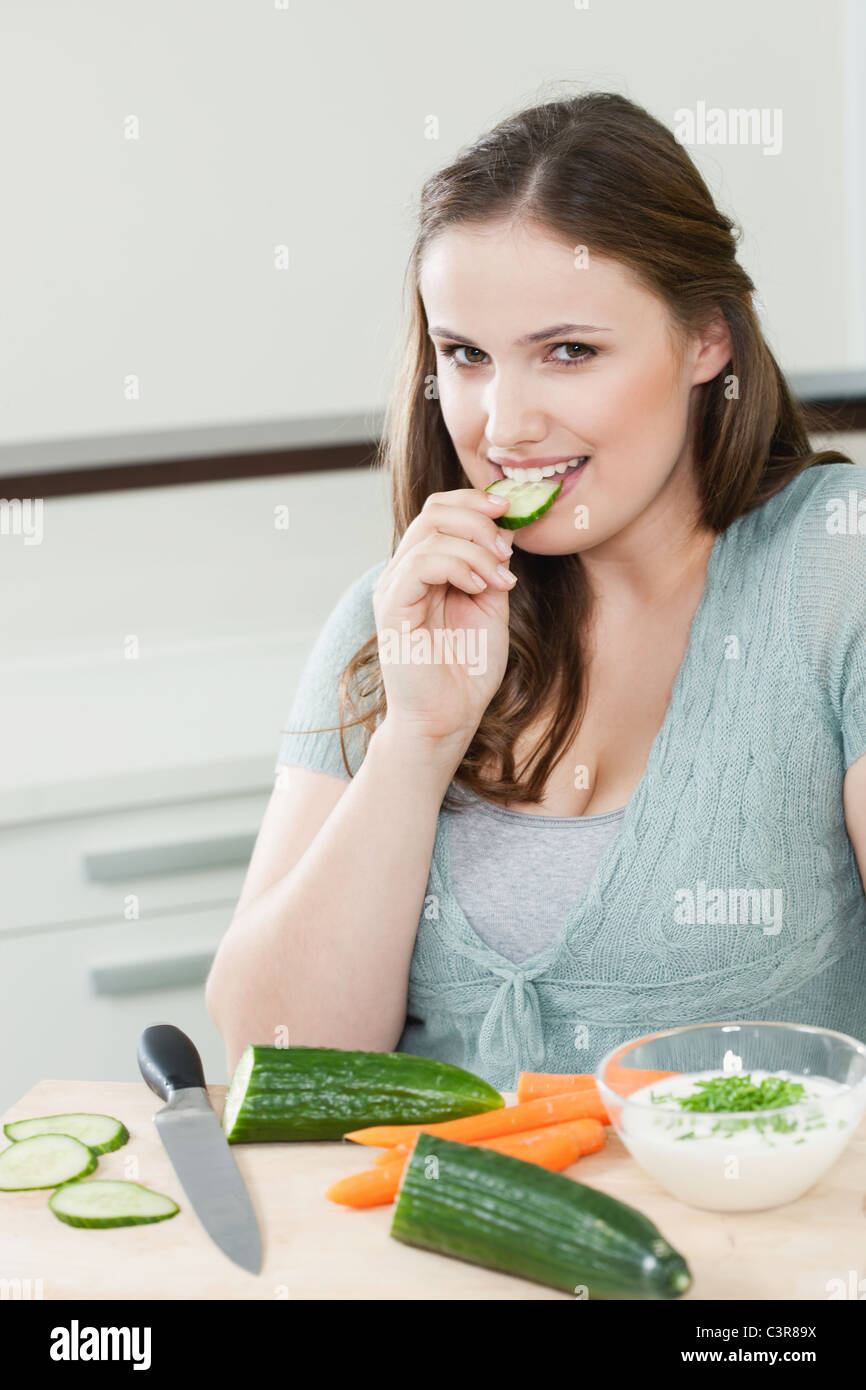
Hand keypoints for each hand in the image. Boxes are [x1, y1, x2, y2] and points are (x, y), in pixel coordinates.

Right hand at [373, 488, 515, 749]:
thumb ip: (492, 566)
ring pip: (430, 532)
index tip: (510, 510)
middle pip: (433, 512)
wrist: (449, 716)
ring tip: (500, 579)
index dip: (474, 501)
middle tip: (506, 550)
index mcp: (425, 569)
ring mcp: (394, 588)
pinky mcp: (392, 608)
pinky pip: (421, 564)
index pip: (440, 511)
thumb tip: (504, 530)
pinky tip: (479, 587)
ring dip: (476, 548)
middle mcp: (404, 572)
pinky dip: (458, 565)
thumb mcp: (491, 605)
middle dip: (478, 519)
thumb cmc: (468, 668)